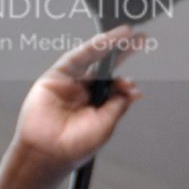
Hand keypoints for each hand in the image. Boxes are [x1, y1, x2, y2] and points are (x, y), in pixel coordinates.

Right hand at [0, 25, 148, 188]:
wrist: (48, 153)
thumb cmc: (74, 146)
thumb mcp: (105, 125)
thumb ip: (118, 105)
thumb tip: (134, 90)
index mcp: (97, 105)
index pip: (115, 85)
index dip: (126, 80)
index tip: (136, 83)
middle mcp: (84, 92)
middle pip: (106, 67)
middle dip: (123, 52)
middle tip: (141, 39)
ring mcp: (70, 83)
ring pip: (92, 58)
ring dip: (110, 44)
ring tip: (127, 35)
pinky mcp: (55, 77)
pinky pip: (76, 57)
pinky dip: (92, 47)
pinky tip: (106, 40)